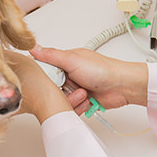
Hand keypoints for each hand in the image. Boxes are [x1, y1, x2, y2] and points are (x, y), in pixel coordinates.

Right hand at [29, 46, 147, 114]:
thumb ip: (51, 55)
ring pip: (61, 100)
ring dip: (72, 100)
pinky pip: (71, 109)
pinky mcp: (82, 100)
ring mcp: (76, 88)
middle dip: (60, 92)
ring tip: (83, 93)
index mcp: (66, 61)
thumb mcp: (73, 60)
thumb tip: (34, 48)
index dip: (45, 77)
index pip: (46, 70)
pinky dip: (78, 107)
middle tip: (69, 88)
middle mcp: (70, 74)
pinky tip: (87, 100)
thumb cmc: (103, 69)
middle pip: (52, 88)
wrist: (122, 86)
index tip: (48, 81)